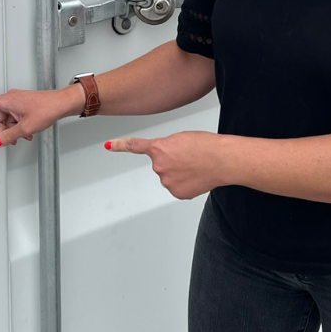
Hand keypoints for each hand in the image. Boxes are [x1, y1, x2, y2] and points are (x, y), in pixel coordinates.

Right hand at [0, 83, 81, 145]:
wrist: (61, 103)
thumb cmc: (47, 108)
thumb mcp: (26, 128)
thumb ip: (9, 136)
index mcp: (6, 100)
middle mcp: (9, 98)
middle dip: (4, 130)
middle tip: (15, 138)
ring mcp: (16, 101)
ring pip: (6, 120)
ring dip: (13, 129)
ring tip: (26, 134)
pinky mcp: (22, 104)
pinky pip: (14, 117)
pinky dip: (18, 125)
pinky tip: (27, 131)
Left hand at [106, 131, 224, 199]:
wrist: (222, 159)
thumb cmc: (206, 145)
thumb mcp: (181, 138)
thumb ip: (167, 148)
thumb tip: (167, 159)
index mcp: (158, 148)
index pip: (135, 146)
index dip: (120, 145)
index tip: (109, 145)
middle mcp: (158, 166)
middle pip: (161, 165)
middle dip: (172, 162)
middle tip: (189, 157)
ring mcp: (167, 181)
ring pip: (170, 177)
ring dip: (180, 173)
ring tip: (196, 166)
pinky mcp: (177, 193)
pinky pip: (178, 188)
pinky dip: (187, 184)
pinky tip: (197, 177)